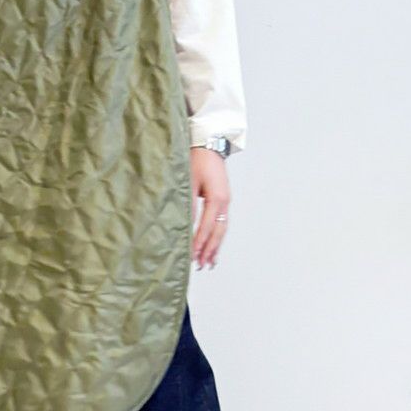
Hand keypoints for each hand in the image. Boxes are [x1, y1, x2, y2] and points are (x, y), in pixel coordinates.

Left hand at [190, 147, 230, 269]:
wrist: (210, 144)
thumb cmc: (197, 159)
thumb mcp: (190, 181)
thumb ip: (189, 203)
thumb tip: (185, 224)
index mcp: (217, 198)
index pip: (206, 226)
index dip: (199, 242)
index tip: (193, 256)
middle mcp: (224, 202)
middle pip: (218, 232)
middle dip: (210, 250)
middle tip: (202, 265)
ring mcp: (226, 201)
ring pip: (222, 229)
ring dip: (215, 246)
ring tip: (209, 262)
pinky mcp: (223, 199)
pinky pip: (222, 222)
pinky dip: (217, 236)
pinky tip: (213, 244)